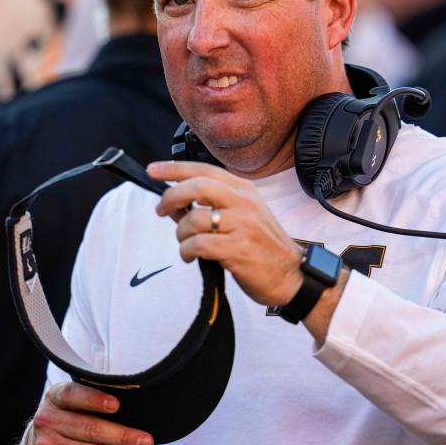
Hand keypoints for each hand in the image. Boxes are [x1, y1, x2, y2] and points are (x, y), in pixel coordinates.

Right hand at [28, 382, 153, 444]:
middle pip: (89, 429)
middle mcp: (48, 420)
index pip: (74, 395)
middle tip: (146, 441)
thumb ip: (93, 399)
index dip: (95, 400)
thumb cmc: (68, 414)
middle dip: (122, 436)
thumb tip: (135, 407)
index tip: (117, 405)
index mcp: (56, 397)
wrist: (38, 439)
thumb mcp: (72, 400)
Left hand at [148, 161, 303, 306]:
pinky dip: (186, 251)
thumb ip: (213, 206)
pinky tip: (191, 256)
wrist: (292, 275)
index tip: (153, 170)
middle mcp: (244, 203)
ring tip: (186, 244)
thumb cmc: (264, 247)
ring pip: (193, 219)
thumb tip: (175, 204)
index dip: (174, 169)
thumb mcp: (244, 217)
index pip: (204, 170)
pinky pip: (197, 245)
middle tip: (162, 210)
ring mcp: (242, 226)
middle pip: (197, 186)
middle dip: (171, 197)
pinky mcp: (237, 249)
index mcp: (245, 191)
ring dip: (181, 233)